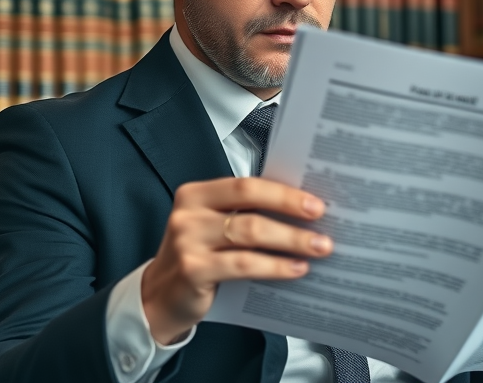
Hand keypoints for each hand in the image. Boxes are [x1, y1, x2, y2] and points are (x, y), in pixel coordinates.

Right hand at [141, 177, 332, 344]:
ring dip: (290, 240)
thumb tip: (300, 212)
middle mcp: (188, 213)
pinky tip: (296, 269)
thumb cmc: (197, 257)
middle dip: (290, 210)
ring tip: (318, 247)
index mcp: (196, 194)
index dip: (282, 192)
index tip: (315, 202)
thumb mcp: (212, 228)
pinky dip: (274, 266)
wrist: (159, 298)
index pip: (245, 185)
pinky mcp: (193, 270)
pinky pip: (243, 265)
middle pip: (249, 205)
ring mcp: (187, 242)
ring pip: (249, 234)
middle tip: (322, 221)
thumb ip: (244, 215)